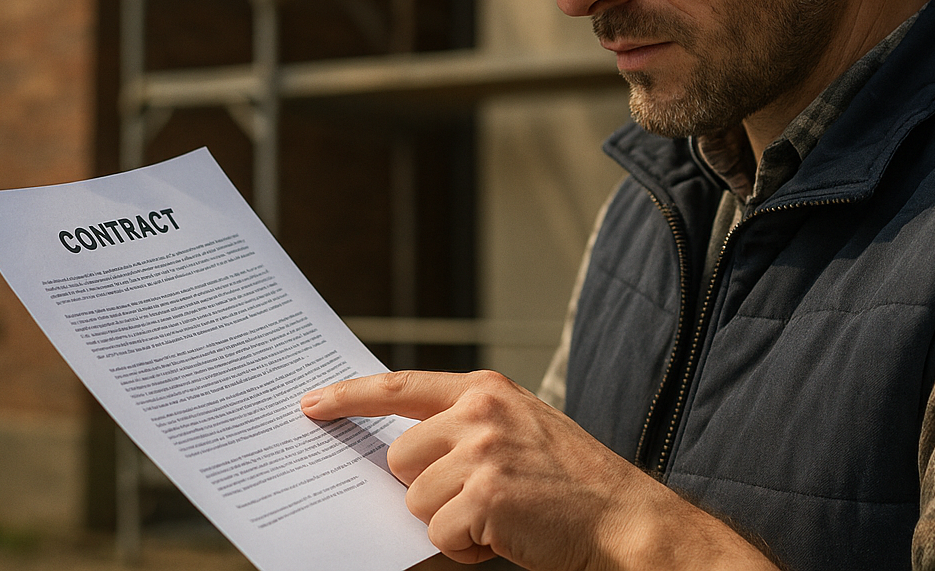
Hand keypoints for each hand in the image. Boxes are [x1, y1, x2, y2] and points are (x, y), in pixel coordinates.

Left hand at [300, 370, 775, 570]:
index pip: (399, 386)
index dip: (349, 396)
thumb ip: (463, 429)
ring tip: (503, 517)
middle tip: (480, 500)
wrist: (624, 517)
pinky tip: (507, 537)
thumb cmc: (570, 483)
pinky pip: (441, 533)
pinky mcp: (487, 494)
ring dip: (452, 521)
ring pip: (417, 501)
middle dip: (427, 489)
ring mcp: (483, 451)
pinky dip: (468, 547)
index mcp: (486, 389)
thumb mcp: (518, 431)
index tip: (310, 403)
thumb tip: (398, 458)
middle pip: (400, 459)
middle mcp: (480, 411)